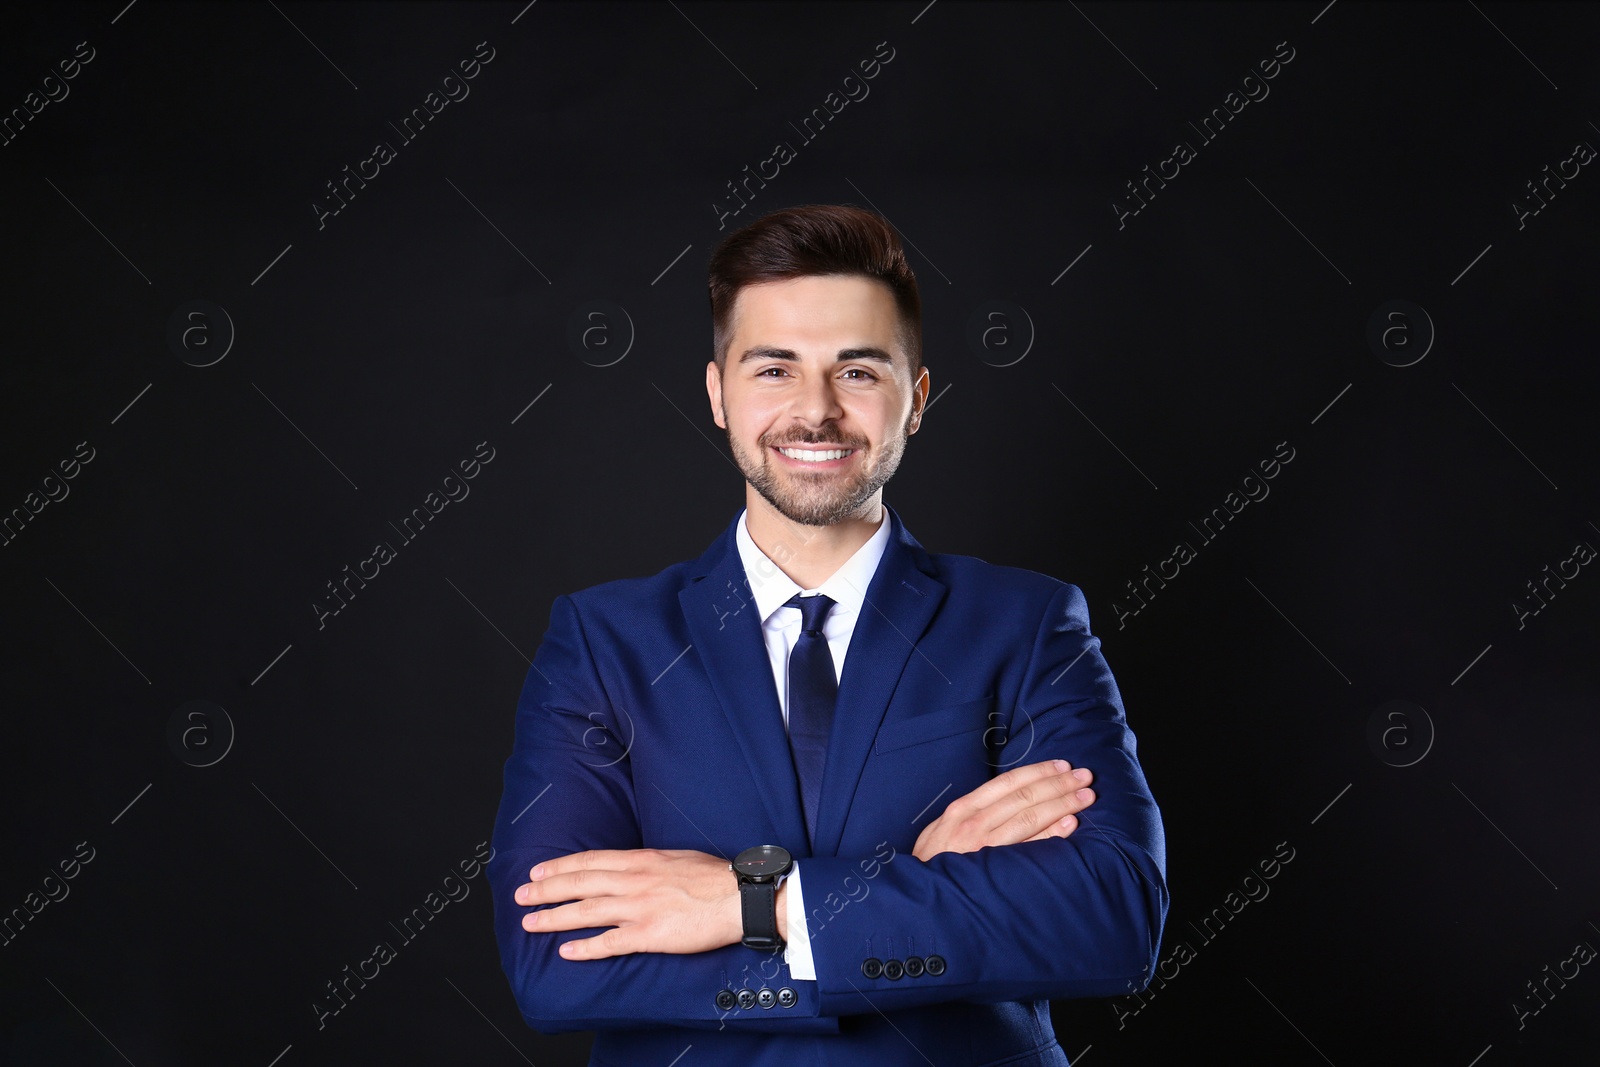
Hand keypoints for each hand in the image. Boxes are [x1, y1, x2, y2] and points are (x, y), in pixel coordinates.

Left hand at [515, 848, 762, 959]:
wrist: (739, 897)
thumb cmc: (714, 877)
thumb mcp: (676, 857)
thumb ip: (649, 864)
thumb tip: (632, 867)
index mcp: (641, 861)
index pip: (591, 861)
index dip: (561, 867)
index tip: (539, 871)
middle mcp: (634, 882)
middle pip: (580, 884)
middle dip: (546, 890)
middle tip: (521, 895)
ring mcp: (640, 908)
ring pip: (587, 911)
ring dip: (554, 917)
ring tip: (531, 923)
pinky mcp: (650, 934)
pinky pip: (610, 943)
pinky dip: (585, 948)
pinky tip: (566, 952)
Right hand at [912, 758, 1095, 861]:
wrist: (920, 895)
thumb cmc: (933, 861)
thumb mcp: (943, 827)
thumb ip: (973, 812)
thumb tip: (1008, 799)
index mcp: (964, 808)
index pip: (1008, 782)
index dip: (1038, 771)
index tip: (1062, 765)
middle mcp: (975, 823)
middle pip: (1024, 797)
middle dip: (1058, 784)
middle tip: (1085, 776)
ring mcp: (985, 847)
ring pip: (1030, 818)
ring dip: (1061, 804)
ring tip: (1085, 797)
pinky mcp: (995, 869)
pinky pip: (1029, 849)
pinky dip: (1051, 835)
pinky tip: (1070, 824)